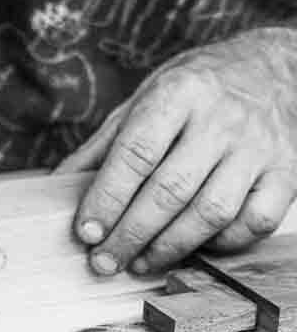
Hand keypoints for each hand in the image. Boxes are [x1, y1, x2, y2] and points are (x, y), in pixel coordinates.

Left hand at [58, 28, 296, 273]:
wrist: (275, 69)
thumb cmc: (198, 90)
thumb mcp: (146, 98)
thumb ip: (105, 145)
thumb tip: (57, 186)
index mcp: (180, 93)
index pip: (137, 152)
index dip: (108, 197)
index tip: (86, 231)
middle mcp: (222, 119)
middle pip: (170, 190)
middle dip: (130, 234)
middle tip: (103, 261)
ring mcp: (259, 147)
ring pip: (211, 212)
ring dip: (170, 247)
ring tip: (140, 263)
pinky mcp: (287, 173)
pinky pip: (254, 222)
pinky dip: (223, 244)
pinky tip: (196, 247)